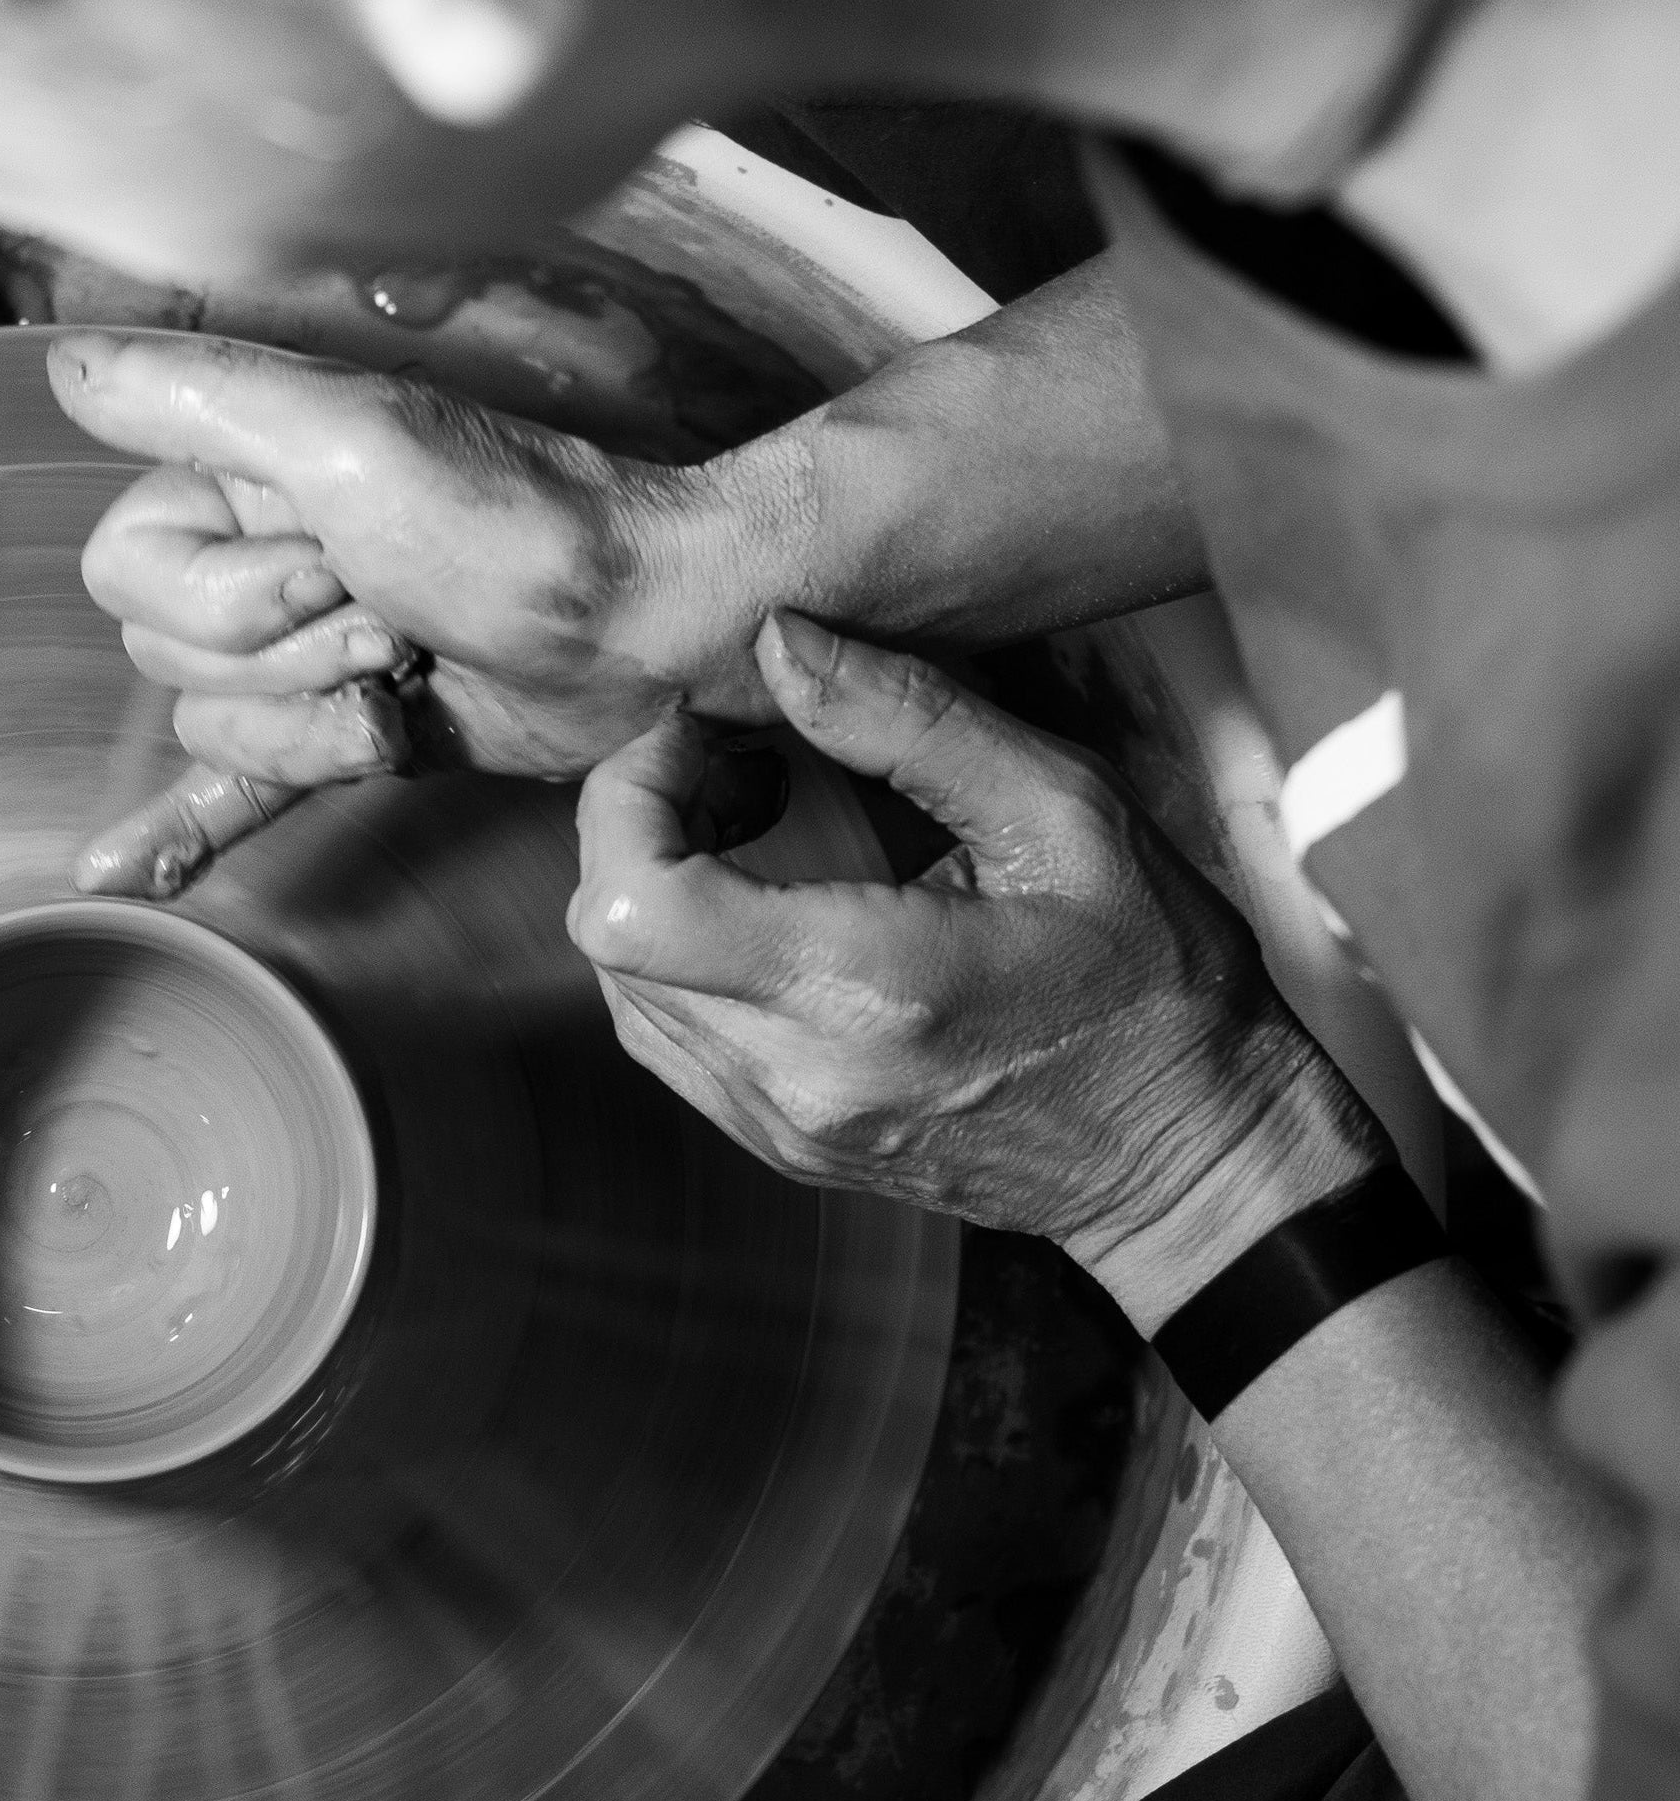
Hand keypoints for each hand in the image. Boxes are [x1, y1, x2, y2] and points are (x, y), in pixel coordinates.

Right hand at [52, 329, 776, 890]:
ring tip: (409, 678)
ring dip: (316, 722)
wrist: (648, 628)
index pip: (123, 565)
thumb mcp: (349, 434)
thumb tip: (65, 367)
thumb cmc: (514, 526)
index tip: (333, 561)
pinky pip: (229, 789)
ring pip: (209, 724)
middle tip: (393, 621)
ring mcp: (300, 650)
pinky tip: (119, 870)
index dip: (222, 591)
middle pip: (161, 652)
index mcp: (243, 472)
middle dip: (284, 656)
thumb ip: (198, 396)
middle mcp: (259, 553)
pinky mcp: (344, 731)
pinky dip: (176, 829)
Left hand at [568, 612, 1390, 1326]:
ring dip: (655, 884)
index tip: (704, 733)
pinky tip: (766, 895)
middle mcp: (797, 1075)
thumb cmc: (1155, 981)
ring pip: (623, 988)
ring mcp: (779, 1124)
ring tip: (756, 816)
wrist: (1193, 1157)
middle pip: (607, 939)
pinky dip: (685, 949)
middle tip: (735, 759)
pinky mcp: (779, 1143)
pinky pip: (668, 1035)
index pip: (632, 907)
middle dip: (637, 822)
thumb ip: (913, 721)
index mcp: (864, 991)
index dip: (629, 797)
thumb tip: (779, 643)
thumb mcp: (1068, 815)